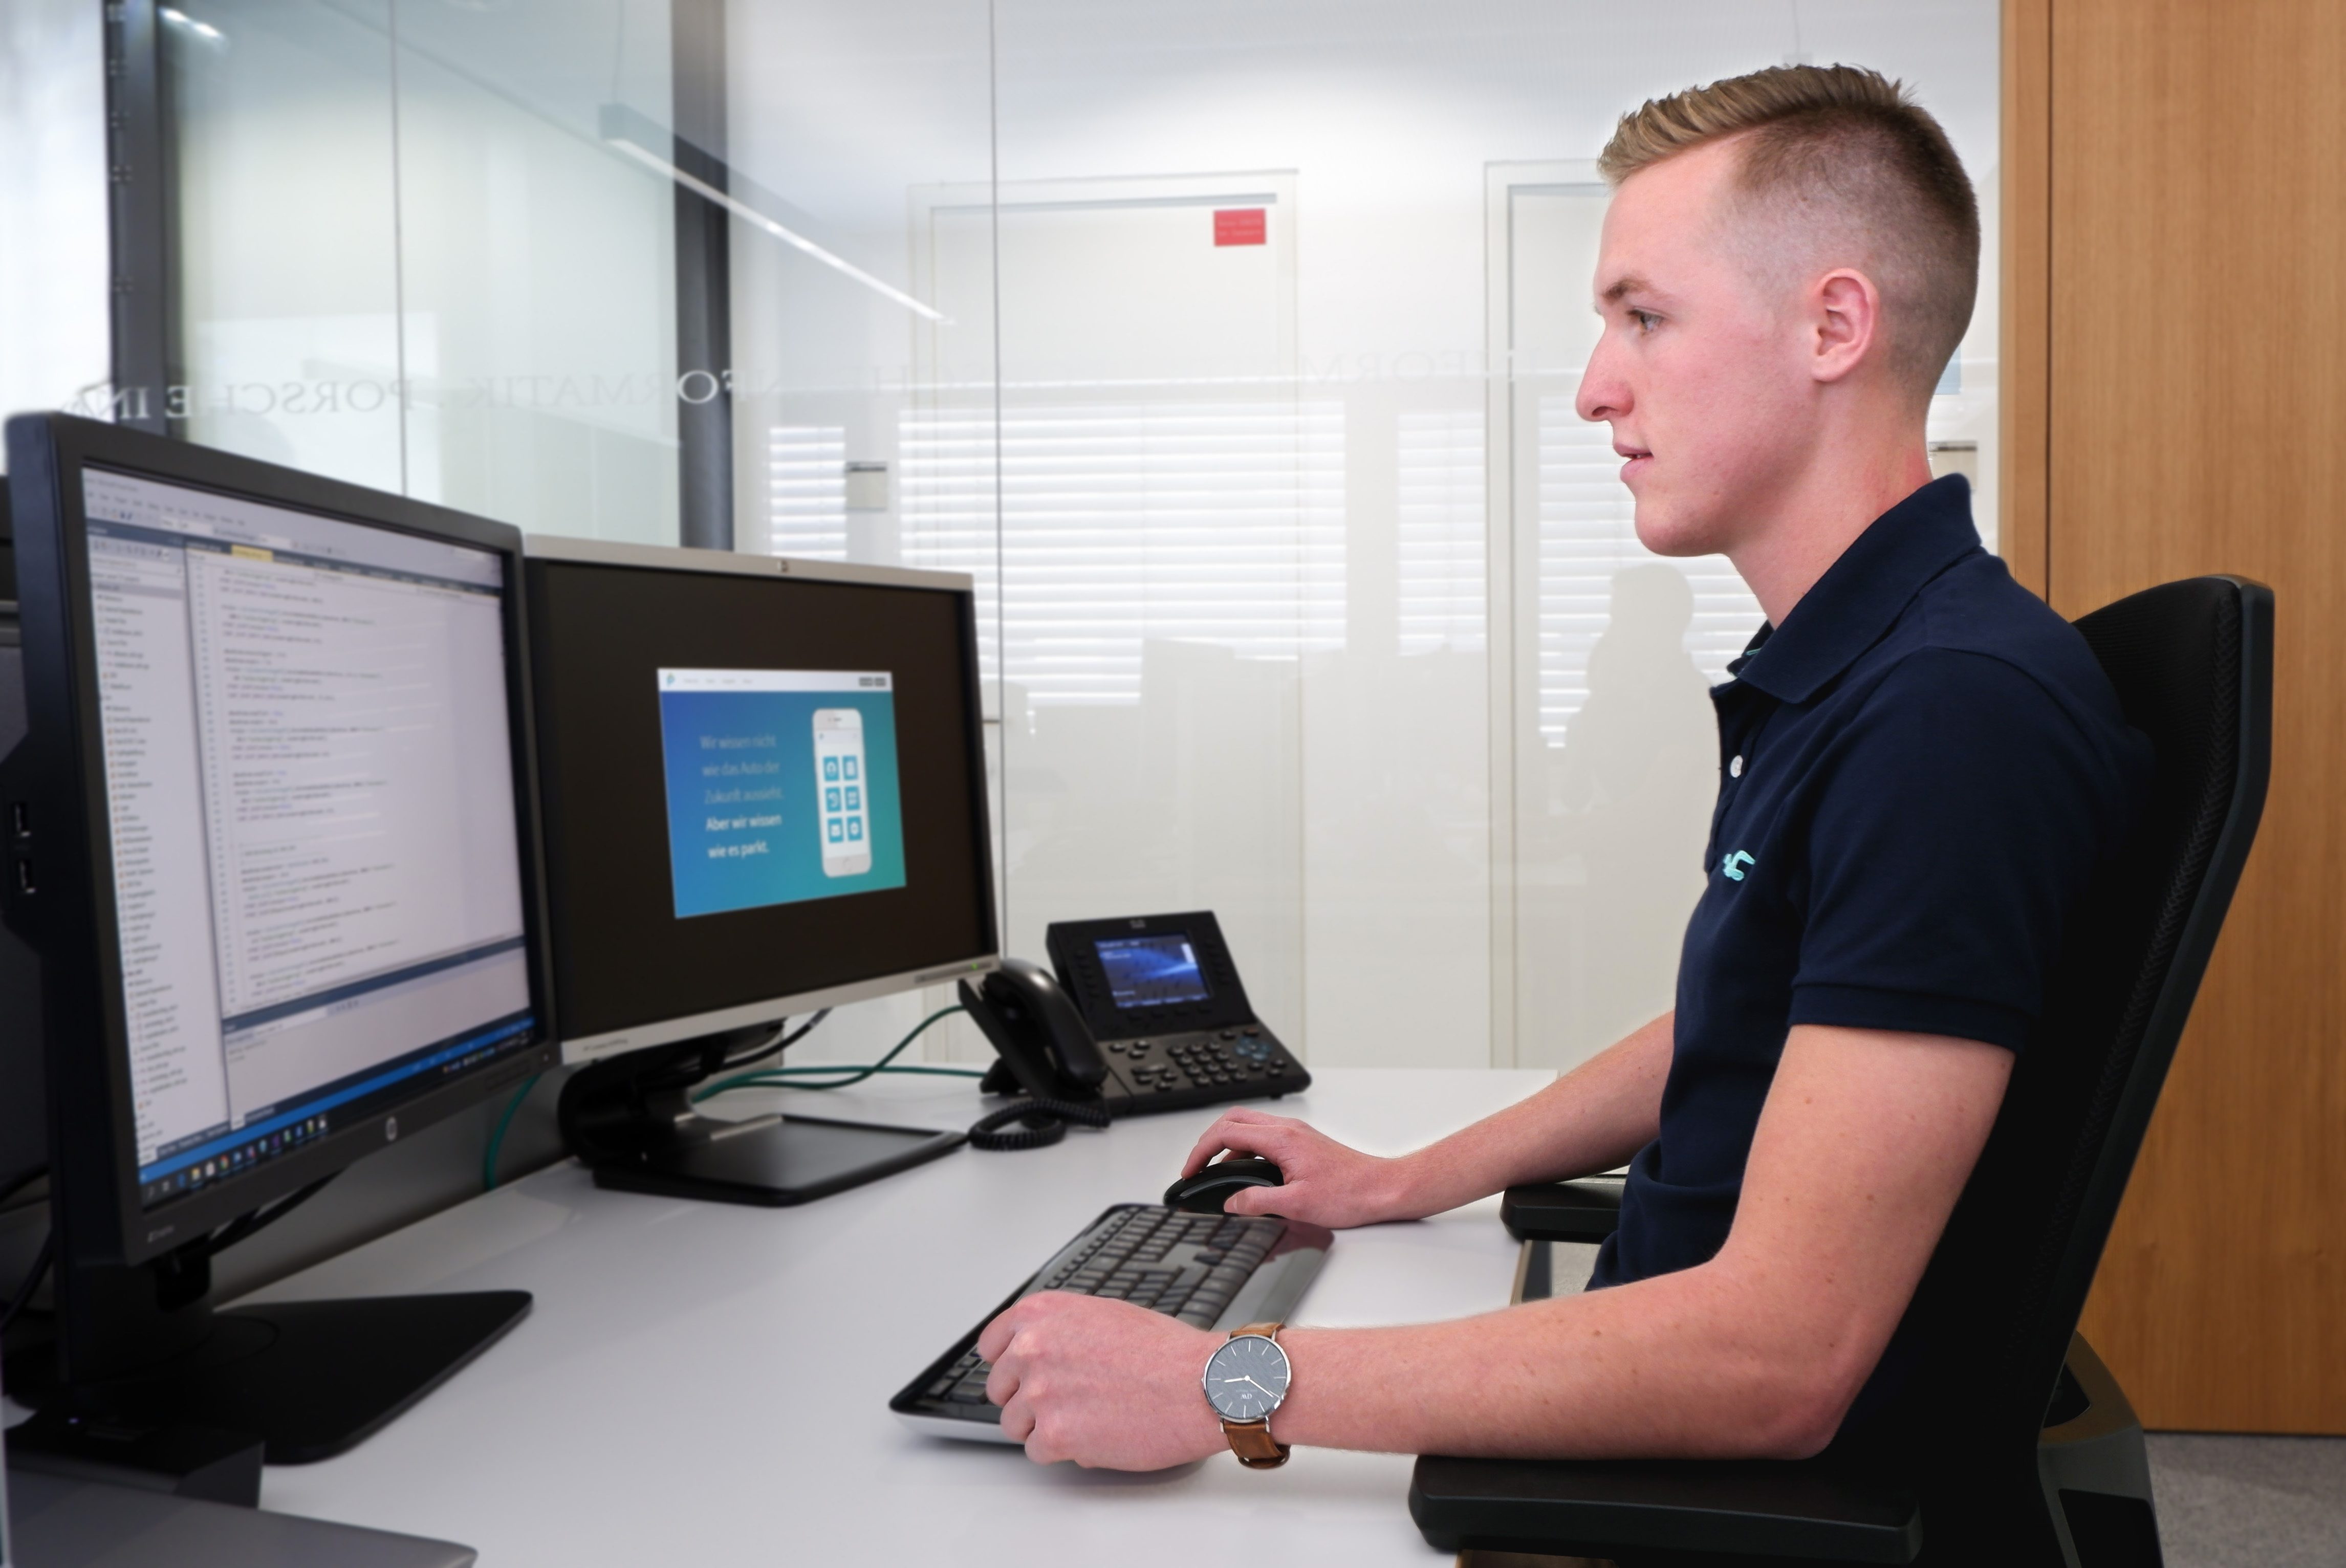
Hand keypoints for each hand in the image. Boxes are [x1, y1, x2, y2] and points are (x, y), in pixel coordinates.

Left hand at [977, 1292, 1223, 1468]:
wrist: (1202, 1384)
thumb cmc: (1166, 1352)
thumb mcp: (1105, 1315)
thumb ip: (1062, 1331)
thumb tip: (1040, 1353)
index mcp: (1042, 1314)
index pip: (991, 1345)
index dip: (1009, 1365)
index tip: (1021, 1376)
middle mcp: (1032, 1349)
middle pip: (1001, 1389)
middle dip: (1028, 1399)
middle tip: (1066, 1402)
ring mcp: (1040, 1392)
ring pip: (1016, 1424)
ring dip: (1045, 1427)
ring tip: (1088, 1419)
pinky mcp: (1055, 1434)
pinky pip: (1037, 1452)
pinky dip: (1063, 1451)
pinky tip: (1095, 1436)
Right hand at [1179, 1108, 1415, 1227]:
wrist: (1382, 1189)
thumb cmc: (1350, 1193)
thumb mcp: (1297, 1205)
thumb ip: (1257, 1203)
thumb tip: (1231, 1204)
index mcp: (1281, 1139)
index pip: (1226, 1132)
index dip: (1201, 1151)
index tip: (1190, 1171)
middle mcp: (1288, 1129)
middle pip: (1234, 1120)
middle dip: (1209, 1141)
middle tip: (1198, 1166)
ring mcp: (1296, 1134)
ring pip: (1249, 1127)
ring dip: (1228, 1146)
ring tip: (1218, 1173)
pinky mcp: (1303, 1143)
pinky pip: (1264, 1137)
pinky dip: (1247, 1150)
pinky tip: (1248, 1175)